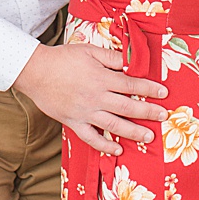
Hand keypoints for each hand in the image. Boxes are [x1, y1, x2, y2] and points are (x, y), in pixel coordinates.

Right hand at [13, 43, 169, 155]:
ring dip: (134, 132)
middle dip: (148, 112)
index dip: (149, 89)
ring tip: (148, 136)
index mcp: (100, 78)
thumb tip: (130, 62)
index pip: (131, 85)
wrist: (34, 71)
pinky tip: (117, 148)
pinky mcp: (73, 122)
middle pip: (128, 107)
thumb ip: (111, 57)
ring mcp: (85, 112)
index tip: (163, 92)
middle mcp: (96, 97)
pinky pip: (91, 138)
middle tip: (163, 115)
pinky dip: (105, 145)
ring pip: (114, 125)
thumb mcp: (88, 51)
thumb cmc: (62, 58)